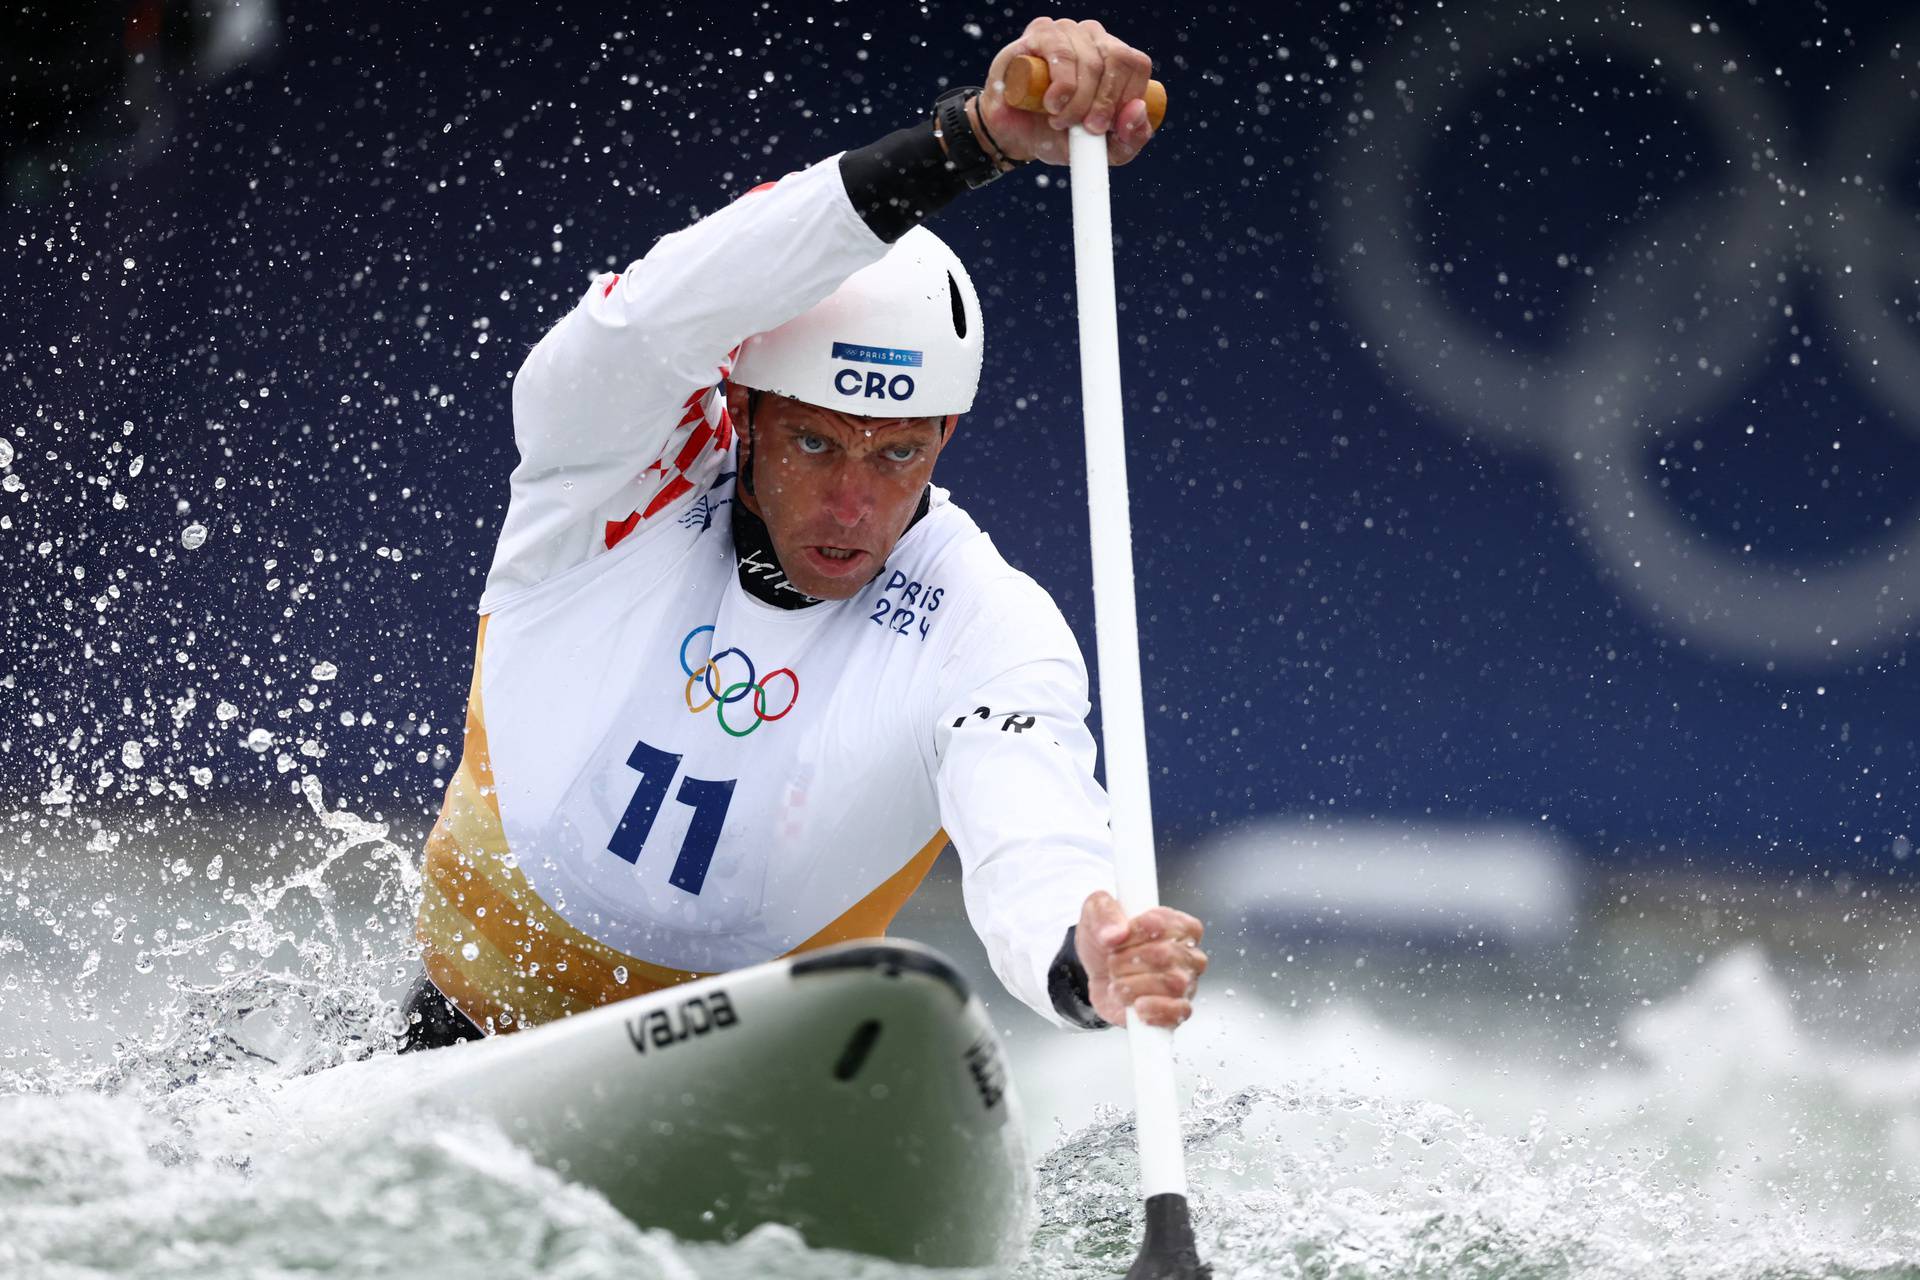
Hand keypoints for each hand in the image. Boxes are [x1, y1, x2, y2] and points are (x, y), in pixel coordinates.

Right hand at [977, 18, 1155, 167]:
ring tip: (1060, 121)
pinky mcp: (1041, 33)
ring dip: (1079, 102)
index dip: (1127, 98)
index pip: (1137, 65)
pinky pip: (1062, 53)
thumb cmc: (1059, 136)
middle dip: (1104, 102)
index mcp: (1115, 59)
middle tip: (1088, 128)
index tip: (1108, 127)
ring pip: (1091, 62)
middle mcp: (1094, 38)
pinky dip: (1062, 85)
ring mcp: (1068, 31)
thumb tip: (1137, 110)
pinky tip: (1052, 104)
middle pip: (1119, 59)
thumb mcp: (1101, 150)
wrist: (1014, 136)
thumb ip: (1130, 139)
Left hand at [1075, 890, 1206, 1028]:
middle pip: (1168, 954)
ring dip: (1134, 985)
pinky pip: (1179, 1013)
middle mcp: (1188, 954)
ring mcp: (1185, 984)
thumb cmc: (1107, 941)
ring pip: (1172, 984)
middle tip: (1114, 962)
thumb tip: (1115, 934)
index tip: (1120, 937)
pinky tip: (1137, 1006)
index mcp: (1179, 925)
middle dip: (1130, 960)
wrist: (1097, 973)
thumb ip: (1104, 912)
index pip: (1169, 924)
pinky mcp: (1176, 1011)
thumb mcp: (1097, 912)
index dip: (1138, 931)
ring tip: (1118, 983)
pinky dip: (1154, 1010)